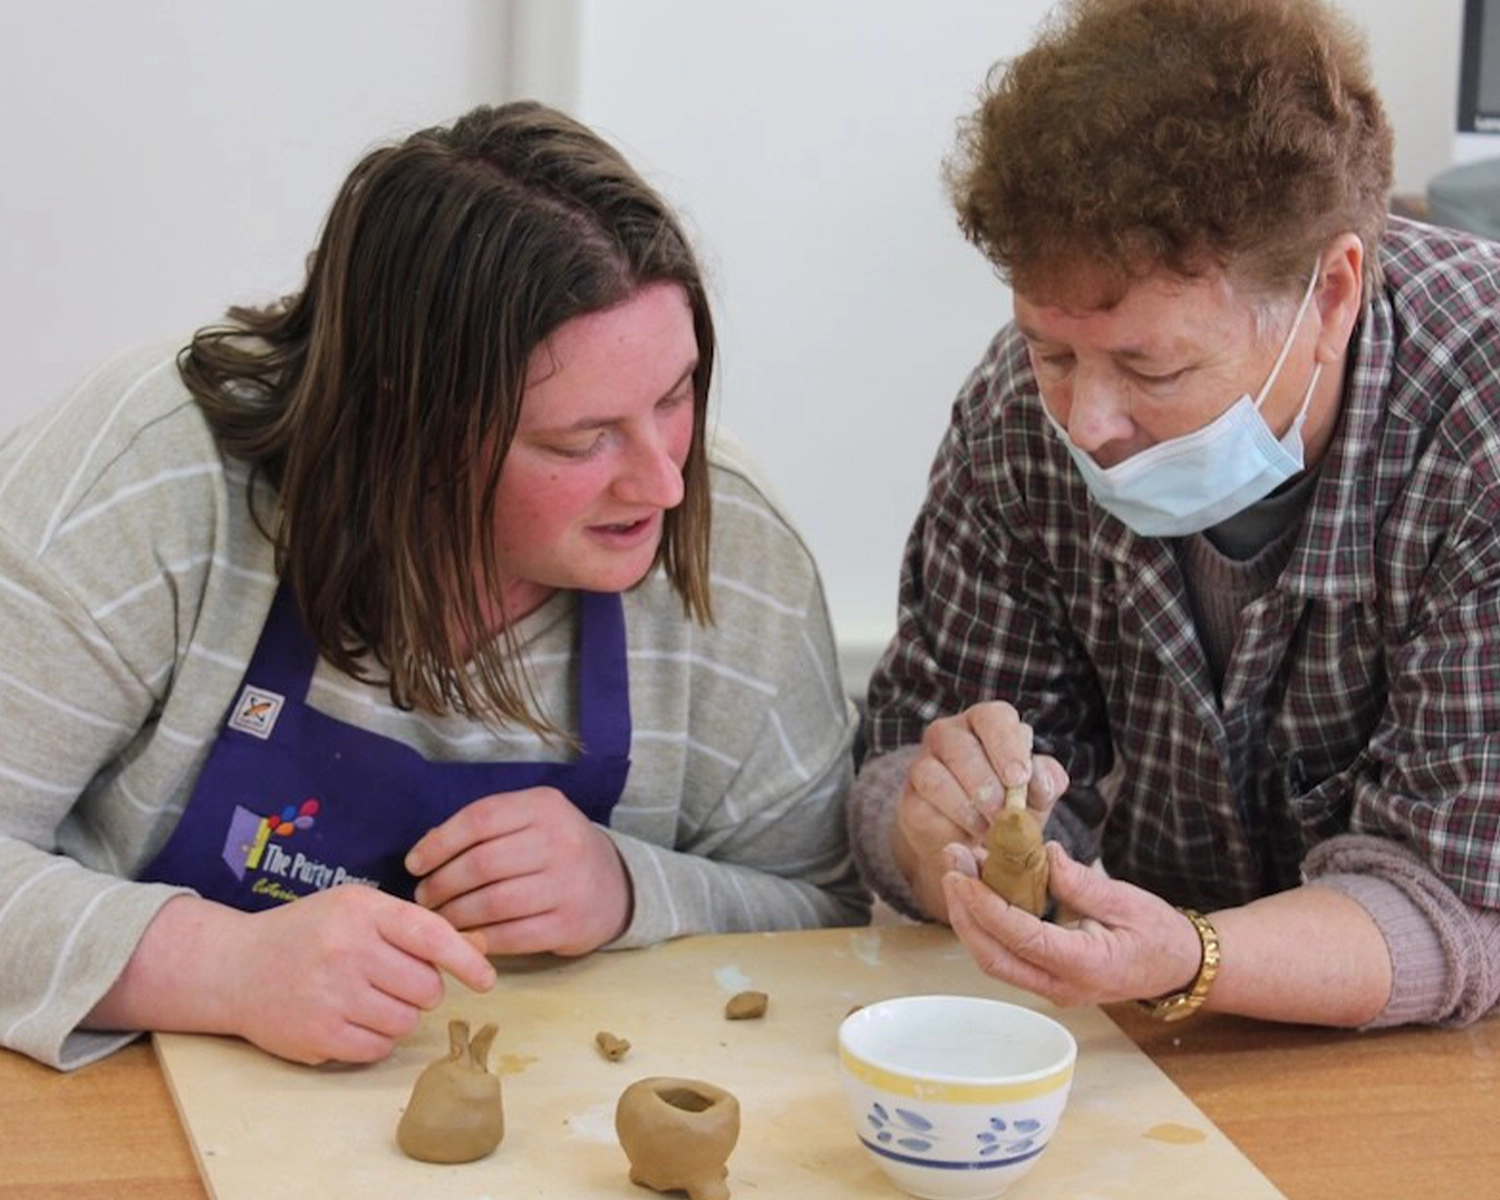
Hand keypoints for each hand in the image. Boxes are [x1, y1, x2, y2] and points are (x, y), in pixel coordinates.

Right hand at [221, 886, 495, 1063]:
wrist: (234, 967)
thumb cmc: (308, 933)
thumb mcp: (358, 910)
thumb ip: (414, 927)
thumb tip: (479, 949)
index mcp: (362, 910)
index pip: (431, 936)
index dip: (467, 961)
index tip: (486, 980)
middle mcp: (347, 950)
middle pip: (427, 987)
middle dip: (422, 988)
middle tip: (393, 979)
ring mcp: (331, 995)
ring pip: (407, 1022)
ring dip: (400, 1015)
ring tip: (369, 998)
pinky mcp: (318, 1036)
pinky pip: (379, 1048)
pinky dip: (376, 1039)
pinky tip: (352, 1018)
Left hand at [405, 786, 632, 956]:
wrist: (616, 885)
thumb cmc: (556, 850)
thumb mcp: (530, 821)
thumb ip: (484, 828)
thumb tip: (426, 850)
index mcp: (545, 806)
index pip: (480, 819)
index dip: (439, 843)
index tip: (415, 863)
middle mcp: (560, 840)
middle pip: (482, 864)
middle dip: (441, 884)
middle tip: (425, 898)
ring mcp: (568, 884)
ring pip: (493, 903)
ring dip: (455, 915)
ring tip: (441, 919)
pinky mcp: (570, 924)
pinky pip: (512, 936)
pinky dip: (480, 940)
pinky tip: (465, 939)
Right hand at [892, 701, 1067, 919]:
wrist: (975, 841)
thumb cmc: (1011, 804)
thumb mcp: (1038, 793)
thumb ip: (1047, 781)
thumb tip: (1040, 779)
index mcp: (986, 721)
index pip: (994, 717)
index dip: (1007, 746)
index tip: (1019, 778)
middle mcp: (949, 733)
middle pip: (961, 747)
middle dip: (986, 784)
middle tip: (1003, 812)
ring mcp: (923, 762)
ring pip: (935, 776)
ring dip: (966, 807)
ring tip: (989, 830)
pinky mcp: (910, 796)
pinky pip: (922, 807)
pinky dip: (948, 823)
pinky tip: (967, 837)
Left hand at [939, 841, 1205, 1006]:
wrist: (1178, 967)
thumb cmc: (1158, 934)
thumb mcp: (1127, 901)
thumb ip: (1082, 883)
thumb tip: (1044, 854)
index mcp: (1086, 967)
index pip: (1023, 938)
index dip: (987, 907)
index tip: (962, 875)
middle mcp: (1061, 987)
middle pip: (994, 958)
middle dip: (964, 913)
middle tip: (951, 866)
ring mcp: (1050, 988)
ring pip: (994, 960)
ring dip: (970, 917)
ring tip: (958, 871)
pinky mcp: (1045, 979)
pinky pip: (1005, 955)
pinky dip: (985, 924)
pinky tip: (978, 890)